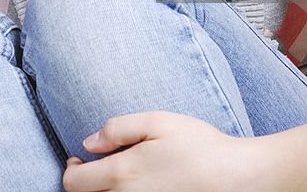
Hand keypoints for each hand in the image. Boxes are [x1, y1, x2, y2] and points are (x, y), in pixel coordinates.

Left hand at [63, 111, 265, 191]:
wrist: (236, 178)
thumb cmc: (199, 146)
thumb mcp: (157, 121)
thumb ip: (117, 128)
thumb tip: (88, 143)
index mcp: (121, 174)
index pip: (73, 183)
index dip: (70, 170)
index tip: (79, 159)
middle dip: (84, 184)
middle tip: (94, 168)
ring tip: (116, 177)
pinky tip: (134, 188)